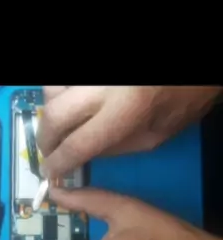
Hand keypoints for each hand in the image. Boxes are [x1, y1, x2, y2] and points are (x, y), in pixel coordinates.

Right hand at [37, 86, 220, 177]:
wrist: (195, 68)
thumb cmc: (181, 102)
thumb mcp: (154, 137)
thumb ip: (114, 147)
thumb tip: (80, 155)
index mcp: (125, 111)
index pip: (77, 144)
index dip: (58, 163)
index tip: (51, 173)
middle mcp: (103, 87)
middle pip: (54, 115)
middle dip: (45, 139)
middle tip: (48, 152)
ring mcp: (94, 74)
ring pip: (51, 90)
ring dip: (51, 110)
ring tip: (61, 123)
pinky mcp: (91, 67)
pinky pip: (60, 79)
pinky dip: (59, 91)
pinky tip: (71, 101)